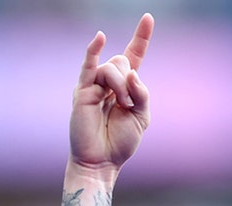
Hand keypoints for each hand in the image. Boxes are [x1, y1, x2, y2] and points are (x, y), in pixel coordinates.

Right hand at [69, 14, 154, 175]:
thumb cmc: (120, 142)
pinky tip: (100, 37)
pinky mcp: (82, 91)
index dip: (141, 37)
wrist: (102, 161)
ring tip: (119, 106)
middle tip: (127, 104)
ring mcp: (94, 85)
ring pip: (112, 67)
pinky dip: (94, 50)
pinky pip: (89, 65)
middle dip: (130, 82)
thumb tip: (133, 73)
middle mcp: (109, 82)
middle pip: (123, 61)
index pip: (134, 55)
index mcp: (126, 86)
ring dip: (120, 86)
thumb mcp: (142, 117)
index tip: (148, 18)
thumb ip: (142, 94)